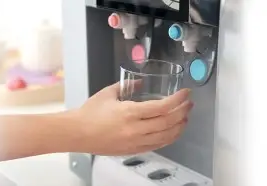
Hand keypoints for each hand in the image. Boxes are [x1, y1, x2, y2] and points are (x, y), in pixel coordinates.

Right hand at [74, 82, 192, 155]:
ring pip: (166, 137)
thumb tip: (141, 83)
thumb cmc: (89, 113)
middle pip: (168, 122)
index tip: (186, 93)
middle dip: (183, 112)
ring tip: (185, 118)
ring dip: (180, 126)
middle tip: (189, 104)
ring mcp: (135, 142)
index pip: (162, 107)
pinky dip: (169, 138)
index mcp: (129, 112)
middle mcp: (135, 129)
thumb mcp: (108, 93)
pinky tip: (173, 132)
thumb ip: (127, 86)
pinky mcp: (133, 150)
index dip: (178, 100)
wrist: (77, 134)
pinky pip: (157, 145)